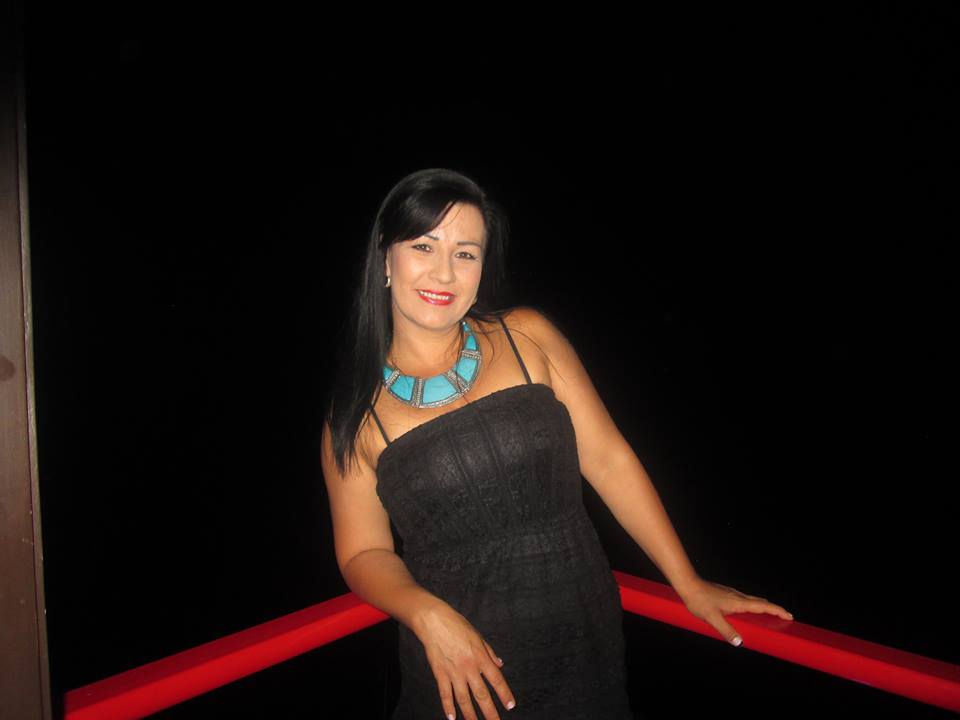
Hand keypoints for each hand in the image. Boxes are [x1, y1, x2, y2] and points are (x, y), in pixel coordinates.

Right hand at [414, 602, 516, 719]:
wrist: (434, 621)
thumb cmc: (457, 625)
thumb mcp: (478, 635)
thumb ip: (489, 652)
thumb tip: (499, 665)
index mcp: (480, 657)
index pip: (496, 679)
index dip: (504, 694)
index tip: (511, 706)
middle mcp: (469, 667)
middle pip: (481, 694)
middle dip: (490, 712)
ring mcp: (454, 672)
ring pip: (464, 699)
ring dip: (471, 715)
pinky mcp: (440, 673)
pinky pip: (445, 694)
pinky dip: (448, 707)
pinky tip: (452, 718)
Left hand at [677, 577, 793, 646]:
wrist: (688, 584)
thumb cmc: (699, 601)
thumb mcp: (712, 618)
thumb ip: (726, 630)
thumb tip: (739, 643)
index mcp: (738, 602)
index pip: (763, 606)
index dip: (777, 611)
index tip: (789, 616)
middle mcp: (738, 597)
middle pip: (761, 602)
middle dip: (774, 609)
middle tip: (785, 617)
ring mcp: (732, 594)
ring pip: (753, 600)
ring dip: (764, 607)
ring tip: (770, 615)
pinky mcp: (726, 594)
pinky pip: (745, 600)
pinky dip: (753, 605)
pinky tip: (747, 611)